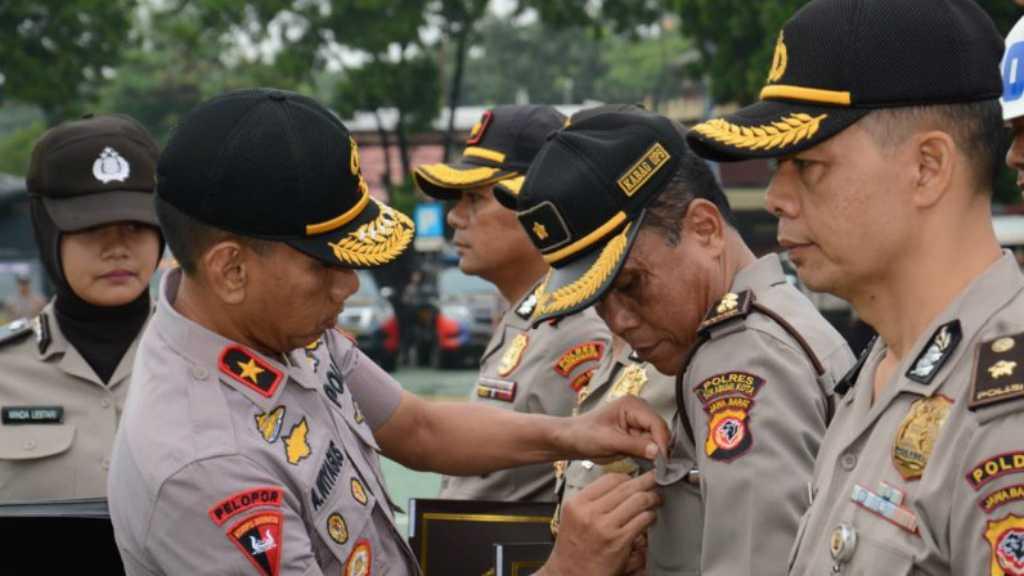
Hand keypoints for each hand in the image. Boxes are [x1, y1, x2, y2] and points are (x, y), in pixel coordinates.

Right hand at [540, 472, 660, 575]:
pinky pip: (642, 520)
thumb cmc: (573, 549)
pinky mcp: (619, 540)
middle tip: (655, 479)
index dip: (627, 477)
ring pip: (638, 500)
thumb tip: (618, 488)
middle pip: (626, 487)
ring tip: (656, 498)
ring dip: (652, 498)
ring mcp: (605, 526)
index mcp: (577, 503)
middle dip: (645, 481)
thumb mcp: (574, 517)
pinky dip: (650, 516)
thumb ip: (592, 501)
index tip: (634, 478)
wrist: (570, 575)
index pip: (609, 479)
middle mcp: (590, 512)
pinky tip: (651, 516)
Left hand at [562, 396, 669, 462]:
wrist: (571, 441)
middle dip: (660, 448)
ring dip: (655, 453)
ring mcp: (638, 423)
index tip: (663, 460)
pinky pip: (650, 446)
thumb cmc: (583, 435)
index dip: (662, 441)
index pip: (656, 422)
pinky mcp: (636, 435)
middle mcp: (638, 411)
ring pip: (657, 440)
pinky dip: (649, 455)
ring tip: (650, 466)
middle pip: (660, 431)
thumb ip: (634, 445)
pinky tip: (645, 463)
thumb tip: (658, 451)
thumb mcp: (608, 441)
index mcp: (631, 405)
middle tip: (659, 467)